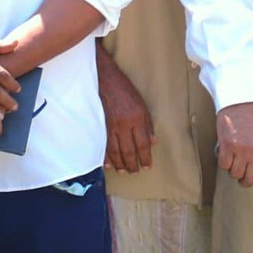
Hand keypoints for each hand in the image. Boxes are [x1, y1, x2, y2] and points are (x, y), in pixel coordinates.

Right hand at [99, 56, 154, 173]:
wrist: (105, 80)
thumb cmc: (125, 91)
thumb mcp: (143, 106)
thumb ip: (148, 125)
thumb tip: (152, 143)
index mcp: (137, 119)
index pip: (142, 144)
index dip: (145, 158)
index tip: (147, 166)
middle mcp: (123, 125)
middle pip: (128, 151)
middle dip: (132, 164)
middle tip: (134, 172)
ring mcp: (110, 126)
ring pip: (115, 150)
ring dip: (120, 163)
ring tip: (123, 171)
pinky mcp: (100, 125)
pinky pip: (103, 145)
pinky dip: (106, 156)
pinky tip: (108, 164)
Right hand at [216, 101, 252, 203]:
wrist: (242, 100)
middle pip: (250, 179)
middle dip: (244, 181)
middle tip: (241, 177)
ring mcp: (242, 151)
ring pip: (234, 173)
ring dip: (232, 169)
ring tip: (233, 158)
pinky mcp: (227, 146)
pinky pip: (223, 164)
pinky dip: (222, 161)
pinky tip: (223, 152)